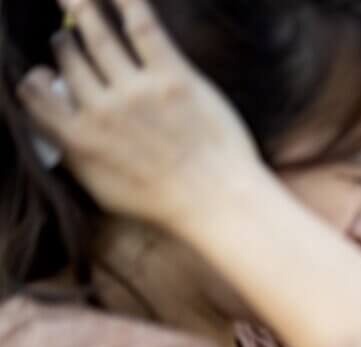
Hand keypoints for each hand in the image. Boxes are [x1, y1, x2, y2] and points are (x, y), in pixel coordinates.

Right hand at [16, 0, 262, 230]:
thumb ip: (74, 157)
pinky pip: (143, 28)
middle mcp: (101, 110)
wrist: (216, 201)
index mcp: (78, 139)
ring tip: (77, 1)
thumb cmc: (163, 202)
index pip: (34, 93)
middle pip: (69, 59)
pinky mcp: (173, 77)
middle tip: (68, 35)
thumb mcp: (103, 190)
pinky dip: (126, 2)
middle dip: (65, 42)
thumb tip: (54, 133)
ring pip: (97, 37)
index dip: (36, 78)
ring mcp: (137, 91)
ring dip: (83, 13)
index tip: (43, 73)